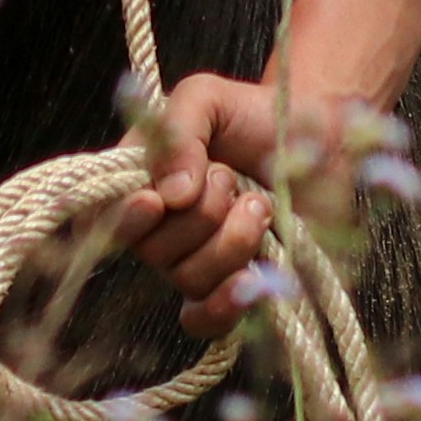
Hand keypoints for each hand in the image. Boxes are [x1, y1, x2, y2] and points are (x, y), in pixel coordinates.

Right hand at [121, 71, 298, 334]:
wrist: (319, 135)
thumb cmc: (254, 115)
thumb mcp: (207, 98)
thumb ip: (179, 130)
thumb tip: (170, 195)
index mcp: (140, 181)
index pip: (101, 219)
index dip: (122, 221)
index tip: (155, 201)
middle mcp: (160, 228)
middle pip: (152, 251)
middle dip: (201, 214)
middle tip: (231, 176)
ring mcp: (196, 261)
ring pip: (189, 280)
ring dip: (232, 241)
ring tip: (261, 203)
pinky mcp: (233, 287)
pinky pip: (206, 322)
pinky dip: (223, 306)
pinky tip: (249, 283)